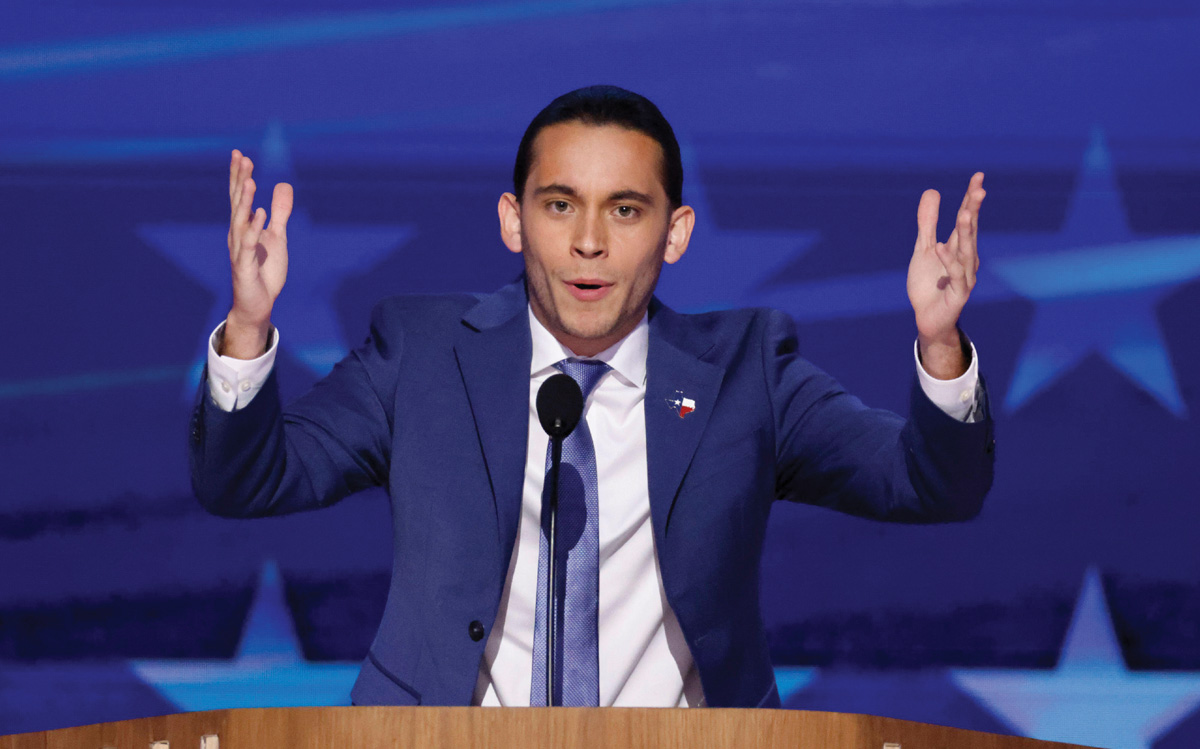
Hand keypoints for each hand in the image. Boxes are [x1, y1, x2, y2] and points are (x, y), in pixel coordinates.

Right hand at [223, 149, 292, 358]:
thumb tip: (283, 184)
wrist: (258, 304)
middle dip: (240, 180)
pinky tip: (260, 213)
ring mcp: (239, 250)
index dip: (239, 176)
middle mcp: (237, 234)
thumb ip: (280, 212)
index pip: (240, 197)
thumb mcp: (277, 237)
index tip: (240, 154)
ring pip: (240, 220)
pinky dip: (253, 228)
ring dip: (245, 200)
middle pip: (237, 202)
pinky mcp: (245, 266)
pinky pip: (249, 244)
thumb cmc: (264, 270)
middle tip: (241, 156)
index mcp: (243, 227)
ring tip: (251, 179)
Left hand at [907, 172, 984, 378]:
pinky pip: (955, 275)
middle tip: (979, 189)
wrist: (927, 318)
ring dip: (966, 232)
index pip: (967, 218)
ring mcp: (965, 276)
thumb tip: (932, 190)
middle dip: (974, 210)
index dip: (971, 198)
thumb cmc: (929, 284)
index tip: (978, 176)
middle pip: (970, 230)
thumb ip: (927, 223)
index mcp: (959, 246)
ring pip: (967, 251)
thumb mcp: (924, 249)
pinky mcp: (959, 294)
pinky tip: (940, 247)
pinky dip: (948, 261)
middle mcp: (966, 259)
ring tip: (964, 213)